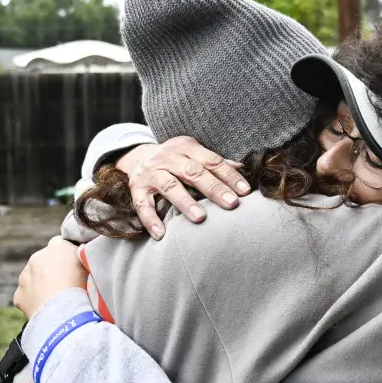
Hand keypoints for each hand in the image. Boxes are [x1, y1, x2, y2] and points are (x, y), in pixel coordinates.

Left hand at [14, 237, 88, 318]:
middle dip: (53, 270)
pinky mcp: (19, 296)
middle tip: (68, 285)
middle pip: (45, 261)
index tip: (76, 266)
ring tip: (58, 299)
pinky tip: (48, 309)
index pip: (61, 243)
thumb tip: (84, 256)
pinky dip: (35, 301)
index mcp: (58, 247)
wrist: (65, 313)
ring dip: (42, 285)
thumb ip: (85, 257)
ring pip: (33, 278)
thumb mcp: (92, 266)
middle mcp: (37, 257)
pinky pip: (27, 296)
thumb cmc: (85, 288)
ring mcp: (25, 277)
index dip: (69, 255)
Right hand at [115, 137, 251, 238]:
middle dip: (214, 188)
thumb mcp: (193, 154)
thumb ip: (215, 163)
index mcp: (186, 148)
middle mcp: (168, 158)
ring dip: (185, 202)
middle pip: (193, 173)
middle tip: (231, 204)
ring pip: (169, 186)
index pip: (212, 161)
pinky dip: (151, 220)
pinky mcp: (136, 188)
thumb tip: (241, 168)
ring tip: (200, 218)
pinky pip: (142, 205)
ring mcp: (151, 173)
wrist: (136, 156)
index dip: (229, 175)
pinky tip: (161, 235)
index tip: (245, 191)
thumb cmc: (175, 159)